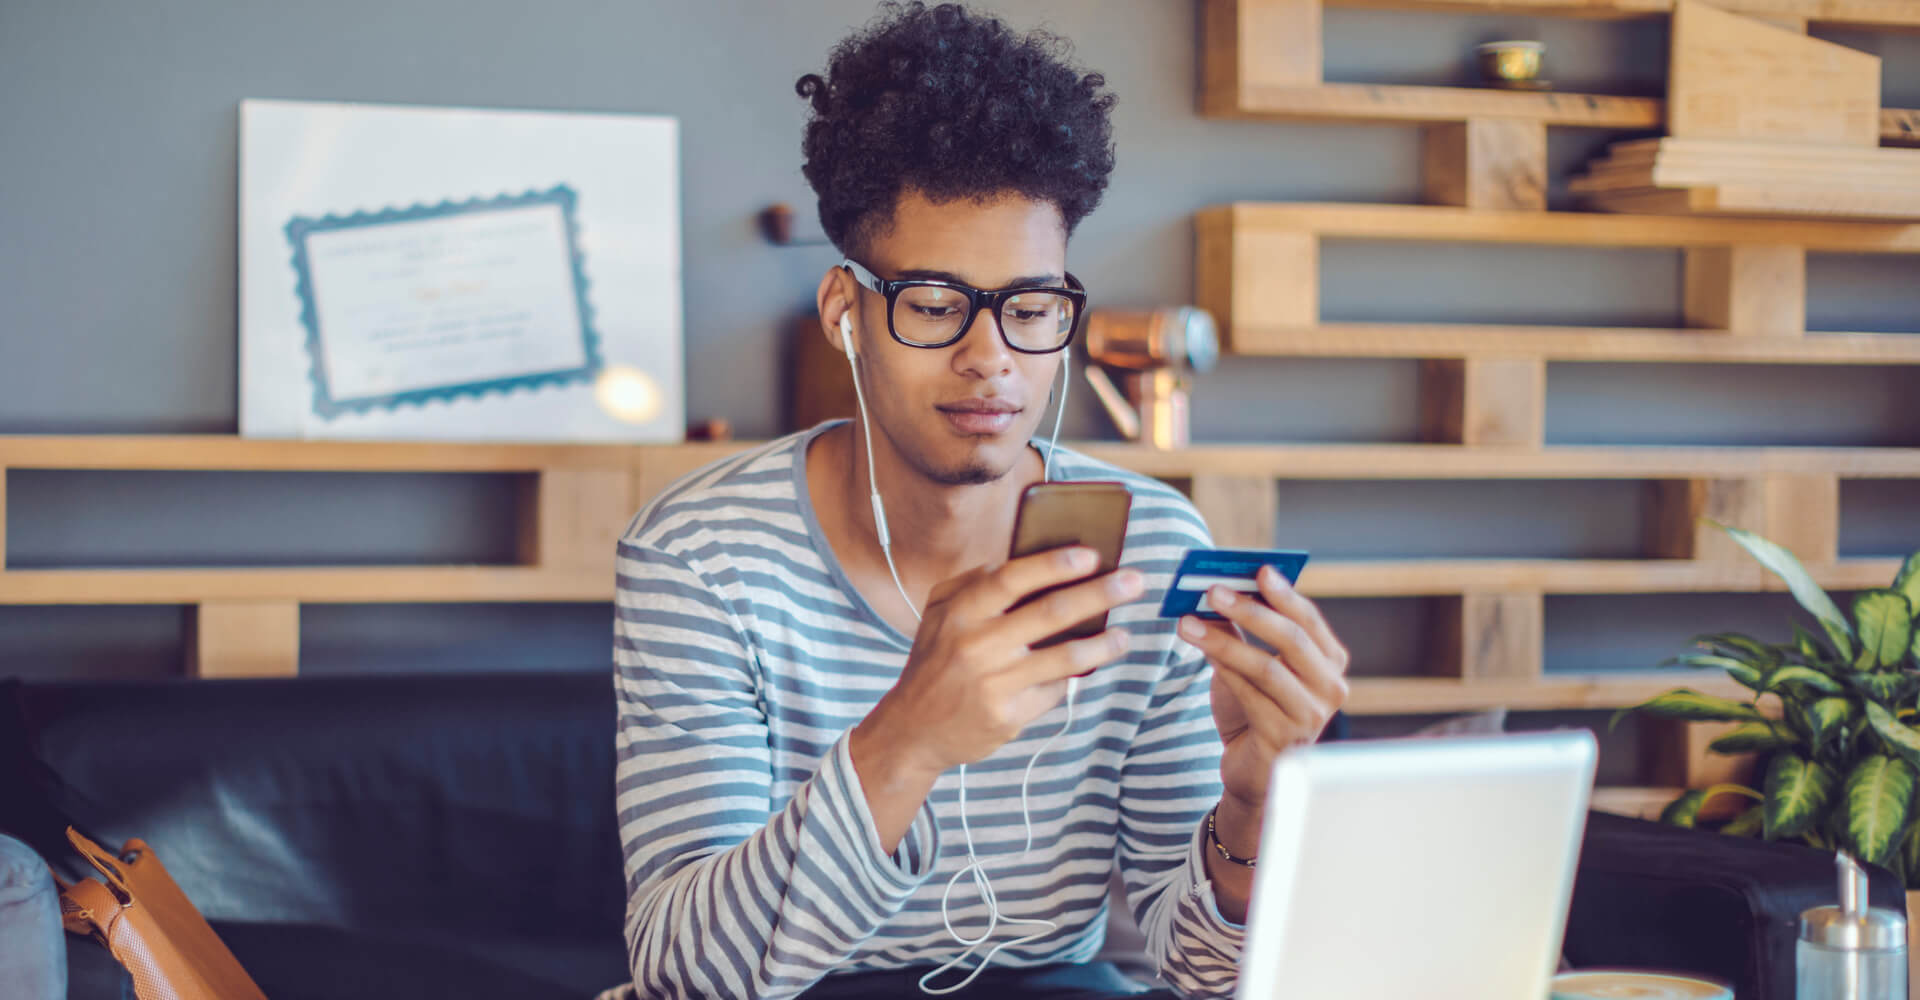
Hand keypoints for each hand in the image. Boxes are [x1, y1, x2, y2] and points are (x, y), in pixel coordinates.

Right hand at [856, 546, 1143, 778]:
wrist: (913, 729)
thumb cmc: (936, 661)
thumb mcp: (940, 614)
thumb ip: (976, 584)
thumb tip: (1032, 563)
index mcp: (959, 612)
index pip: (1012, 579)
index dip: (1054, 564)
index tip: (1092, 555)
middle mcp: (975, 645)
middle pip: (1050, 613)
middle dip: (1098, 594)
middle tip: (1134, 582)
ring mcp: (993, 683)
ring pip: (1064, 657)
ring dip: (1104, 643)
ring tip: (1125, 635)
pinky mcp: (1008, 716)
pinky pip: (1054, 690)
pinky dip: (1071, 677)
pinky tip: (1084, 668)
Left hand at [1178, 566, 1349, 818]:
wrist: (1253, 768)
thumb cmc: (1256, 709)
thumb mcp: (1251, 664)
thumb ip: (1241, 629)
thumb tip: (1216, 587)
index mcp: (1330, 663)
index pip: (1310, 620)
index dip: (1284, 594)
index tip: (1259, 569)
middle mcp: (1331, 688)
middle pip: (1292, 640)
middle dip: (1251, 611)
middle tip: (1213, 590)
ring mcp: (1311, 716)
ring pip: (1266, 668)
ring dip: (1223, 641)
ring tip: (1187, 623)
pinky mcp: (1284, 738)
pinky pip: (1249, 696)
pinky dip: (1222, 670)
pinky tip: (1201, 652)